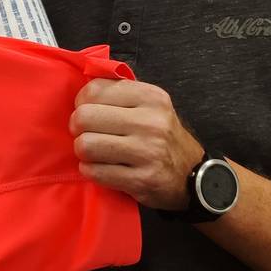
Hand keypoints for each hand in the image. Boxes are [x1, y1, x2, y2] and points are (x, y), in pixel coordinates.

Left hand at [70, 77, 203, 209]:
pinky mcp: (141, 180)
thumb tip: (80, 93)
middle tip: (87, 134)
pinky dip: (90, 170)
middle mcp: (151, 122)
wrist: (192, 175)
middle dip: (78, 128)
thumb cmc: (160, 136)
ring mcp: (147, 152)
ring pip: (85, 145)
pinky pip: (94, 171)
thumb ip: (117, 93)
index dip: (82, 103)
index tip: (90, 113)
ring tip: (95, 153)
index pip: (94, 90)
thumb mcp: (148, 106)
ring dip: (83, 152)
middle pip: (84, 117)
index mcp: (150, 97)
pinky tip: (102, 168)